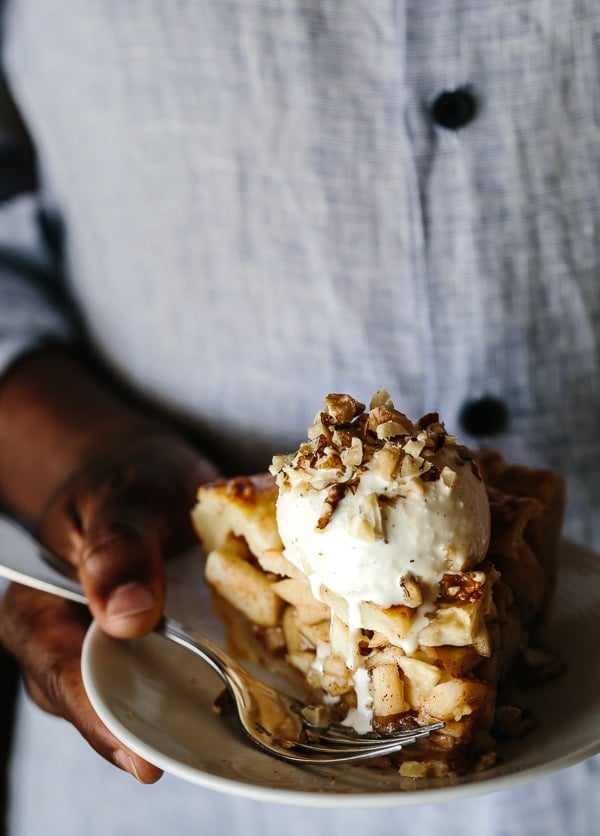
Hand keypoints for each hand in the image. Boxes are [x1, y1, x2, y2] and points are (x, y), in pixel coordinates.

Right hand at [0, 430, 218, 782]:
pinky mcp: (159, 645)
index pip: (61, 678)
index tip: (145, 757)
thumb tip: (127, 617)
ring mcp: (118, 649)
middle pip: (105, 704)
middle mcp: (74, 643)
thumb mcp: (120, 498)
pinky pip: (181, 673)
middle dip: (156, 728)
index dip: (101, 722)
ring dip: (190, 709)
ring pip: (146, 696)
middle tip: (211, 749)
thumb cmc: (122, 478)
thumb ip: (118, 547)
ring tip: (241, 729)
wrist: (142, 471)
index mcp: (40, 611)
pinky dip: (212, 679)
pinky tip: (254, 687)